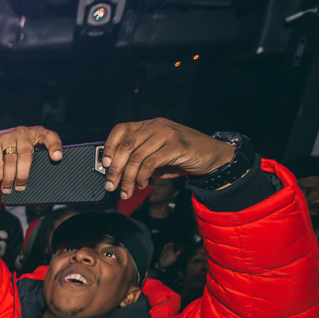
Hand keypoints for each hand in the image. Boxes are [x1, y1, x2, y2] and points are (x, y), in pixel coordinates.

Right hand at [0, 126, 63, 195]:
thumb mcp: (31, 148)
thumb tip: (44, 181)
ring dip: (9, 178)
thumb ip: (39, 158)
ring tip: (8, 189)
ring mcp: (8, 136)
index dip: (55, 147)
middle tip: (21, 187)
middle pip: (26, 154)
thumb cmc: (18, 149)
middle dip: (23, 174)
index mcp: (38, 133)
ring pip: (10, 160)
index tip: (57, 158)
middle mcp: (24, 132)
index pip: (50, 137)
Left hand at [102, 119, 237, 198]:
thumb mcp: (156, 156)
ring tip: (125, 192)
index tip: (105, 165)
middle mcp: (156, 126)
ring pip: (137, 157)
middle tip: (110, 186)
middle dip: (115, 170)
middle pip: (126, 146)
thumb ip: (139, 160)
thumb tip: (116, 174)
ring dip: (128, 178)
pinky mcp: (177, 145)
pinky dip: (142, 176)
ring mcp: (167, 134)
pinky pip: (151, 163)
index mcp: (148, 125)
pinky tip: (142, 185)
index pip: (121, 129)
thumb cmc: (181, 157)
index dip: (110, 146)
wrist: (213, 156)